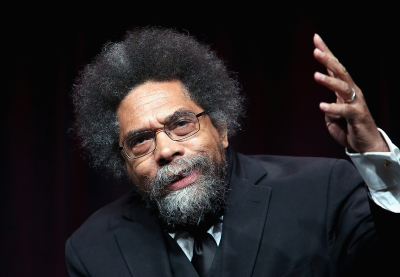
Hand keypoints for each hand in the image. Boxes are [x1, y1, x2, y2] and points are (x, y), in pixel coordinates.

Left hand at [313, 34, 388, 152]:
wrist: (366, 144)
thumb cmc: (349, 128)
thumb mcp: (333, 117)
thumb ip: (329, 109)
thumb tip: (326, 106)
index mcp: (344, 89)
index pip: (334, 68)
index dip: (326, 52)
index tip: (316, 38)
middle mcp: (352, 92)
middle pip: (340, 71)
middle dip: (328, 59)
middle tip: (316, 50)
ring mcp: (356, 102)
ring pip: (343, 87)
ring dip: (329, 81)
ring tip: (315, 75)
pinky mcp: (357, 115)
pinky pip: (344, 110)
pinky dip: (333, 108)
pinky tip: (322, 106)